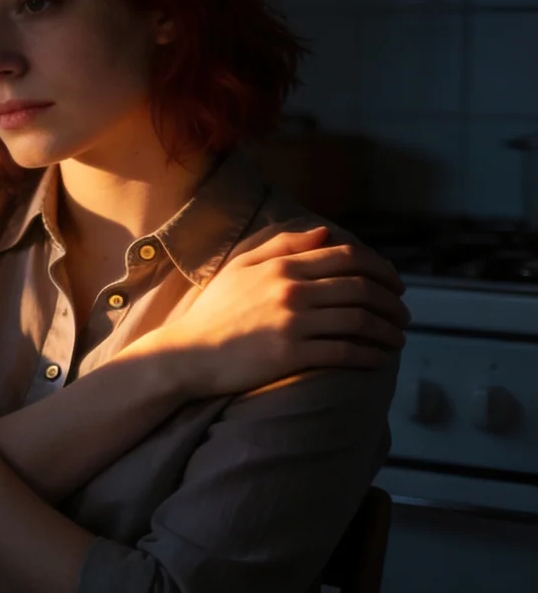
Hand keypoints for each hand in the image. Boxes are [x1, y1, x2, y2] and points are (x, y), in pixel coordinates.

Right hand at [130, 226, 410, 398]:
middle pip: (362, 289)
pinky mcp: (292, 354)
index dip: (382, 269)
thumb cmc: (214, 312)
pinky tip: (378, 360)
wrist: (187, 354)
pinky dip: (370, 355)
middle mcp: (292, 290)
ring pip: (360, 320)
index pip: (348, 258)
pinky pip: (346, 351)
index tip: (396, 285)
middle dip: (393, 302)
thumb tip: (326, 232)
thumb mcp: (240, 268)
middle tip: (403, 315)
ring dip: (388, 331)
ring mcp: (293, 323)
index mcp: (282, 266)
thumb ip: (282, 245)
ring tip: (397, 339)